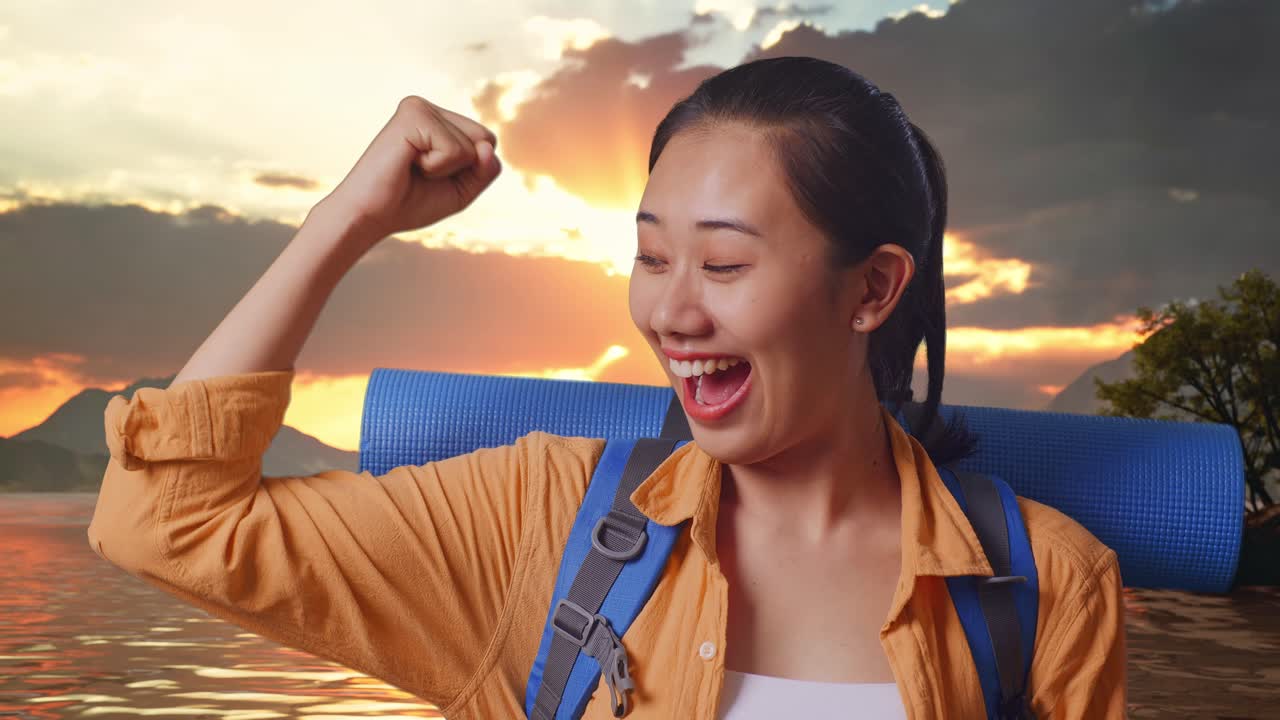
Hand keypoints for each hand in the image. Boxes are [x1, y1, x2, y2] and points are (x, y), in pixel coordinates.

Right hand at [318, 95, 501, 247]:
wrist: (370, 216)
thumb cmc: (410, 203)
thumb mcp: (461, 190)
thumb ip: (484, 170)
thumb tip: (487, 146)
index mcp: (438, 120)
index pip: (488, 141)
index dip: (471, 170)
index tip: (434, 176)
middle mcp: (429, 108)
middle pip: (485, 139)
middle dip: (463, 169)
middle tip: (422, 173)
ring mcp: (420, 107)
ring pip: (472, 146)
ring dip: (447, 170)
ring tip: (412, 168)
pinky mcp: (412, 115)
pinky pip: (454, 150)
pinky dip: (436, 167)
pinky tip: (408, 163)